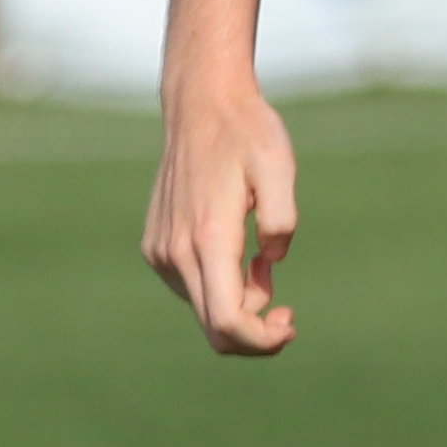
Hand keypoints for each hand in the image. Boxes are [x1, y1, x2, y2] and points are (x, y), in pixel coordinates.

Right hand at [144, 80, 301, 355]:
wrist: (199, 105)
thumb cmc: (246, 132)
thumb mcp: (280, 167)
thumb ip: (282, 219)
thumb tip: (270, 261)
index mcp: (208, 238)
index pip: (227, 322)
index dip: (262, 341)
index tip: (290, 324)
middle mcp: (176, 251)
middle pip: (214, 328)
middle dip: (256, 333)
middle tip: (287, 313)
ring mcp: (161, 251)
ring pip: (203, 310)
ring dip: (239, 305)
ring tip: (262, 264)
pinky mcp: (155, 247)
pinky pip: (192, 288)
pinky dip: (220, 287)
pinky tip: (240, 254)